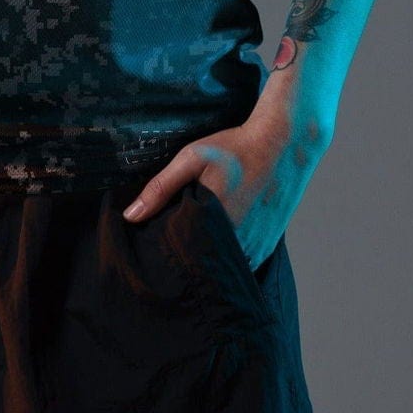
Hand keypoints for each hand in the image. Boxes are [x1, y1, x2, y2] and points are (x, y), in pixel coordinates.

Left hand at [121, 116, 326, 272]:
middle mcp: (236, 245)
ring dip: (209, 261)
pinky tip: (217, 242)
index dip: (167, 255)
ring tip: (194, 245)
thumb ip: (160, 188)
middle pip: (201, 266)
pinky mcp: (267, 247)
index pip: (181, 258)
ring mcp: (255, 249)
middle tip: (172, 248)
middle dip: (186, 261)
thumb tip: (130, 217)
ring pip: (222, 269)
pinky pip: (241, 264)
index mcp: (213, 226)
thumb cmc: (234, 149)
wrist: (282, 143)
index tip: (154, 250)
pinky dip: (228, 259)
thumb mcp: (191, 159)